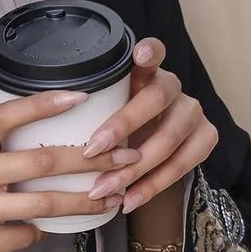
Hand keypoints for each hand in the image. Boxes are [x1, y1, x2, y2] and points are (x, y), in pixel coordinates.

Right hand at [0, 90, 142, 251]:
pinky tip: (54, 225)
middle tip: (125, 155)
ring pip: (44, 204)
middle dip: (91, 159)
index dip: (45, 104)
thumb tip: (42, 134)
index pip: (7, 116)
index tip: (81, 95)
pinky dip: (42, 229)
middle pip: (41, 161)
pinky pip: (25, 234)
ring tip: (111, 195)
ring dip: (84, 200)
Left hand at [81, 38, 217, 212]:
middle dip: (123, 127)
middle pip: (156, 100)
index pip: (153, 51)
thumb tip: (44, 116)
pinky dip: (152, 186)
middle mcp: (174, 88)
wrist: (152, 147)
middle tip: (92, 151)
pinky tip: (129, 200)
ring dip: (134, 169)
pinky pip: (182, 166)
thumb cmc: (118, 125)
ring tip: (103, 188)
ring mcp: (193, 112)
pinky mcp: (206, 138)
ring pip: (169, 139)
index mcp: (147, 72)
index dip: (149, 51)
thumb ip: (89, 108)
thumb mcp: (103, 111)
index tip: (139, 54)